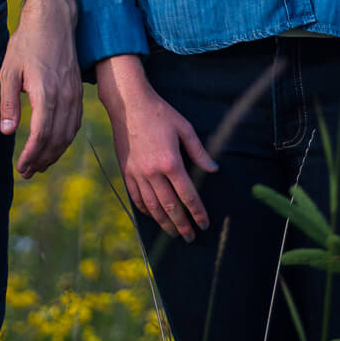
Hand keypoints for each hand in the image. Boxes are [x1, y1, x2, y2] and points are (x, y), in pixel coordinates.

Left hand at [0, 0, 81, 177]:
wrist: (54, 18)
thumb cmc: (27, 42)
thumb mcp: (9, 69)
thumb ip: (9, 102)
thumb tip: (7, 132)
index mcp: (46, 91)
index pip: (42, 134)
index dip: (32, 155)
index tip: (21, 167)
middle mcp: (64, 95)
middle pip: (57, 138)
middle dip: (42, 159)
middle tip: (27, 172)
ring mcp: (75, 93)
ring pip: (69, 133)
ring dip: (55, 153)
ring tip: (39, 164)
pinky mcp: (78, 89)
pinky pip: (75, 122)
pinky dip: (66, 139)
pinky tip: (55, 144)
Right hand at [97, 55, 215, 241]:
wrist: (128, 103)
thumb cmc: (159, 112)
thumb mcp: (184, 128)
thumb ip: (199, 152)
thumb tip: (213, 170)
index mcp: (171, 162)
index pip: (187, 195)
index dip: (197, 212)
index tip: (204, 224)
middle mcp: (153, 172)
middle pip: (170, 206)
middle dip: (182, 225)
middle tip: (190, 237)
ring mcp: (137, 173)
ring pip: (152, 206)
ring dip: (164, 223)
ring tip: (173, 233)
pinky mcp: (126, 171)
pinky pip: (136, 197)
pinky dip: (145, 210)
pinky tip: (153, 215)